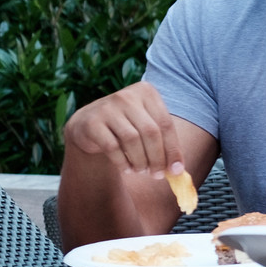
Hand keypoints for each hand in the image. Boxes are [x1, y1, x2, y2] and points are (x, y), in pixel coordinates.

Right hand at [63, 82, 184, 182]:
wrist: (88, 124)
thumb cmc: (125, 127)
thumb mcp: (145, 126)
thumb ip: (162, 142)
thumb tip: (177, 170)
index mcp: (146, 92)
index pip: (165, 123)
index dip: (173, 149)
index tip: (176, 170)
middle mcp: (126, 96)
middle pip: (150, 132)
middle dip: (157, 158)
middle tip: (157, 175)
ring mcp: (107, 107)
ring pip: (132, 140)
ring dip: (140, 161)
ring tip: (141, 170)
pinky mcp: (92, 123)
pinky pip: (112, 147)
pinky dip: (122, 162)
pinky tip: (126, 169)